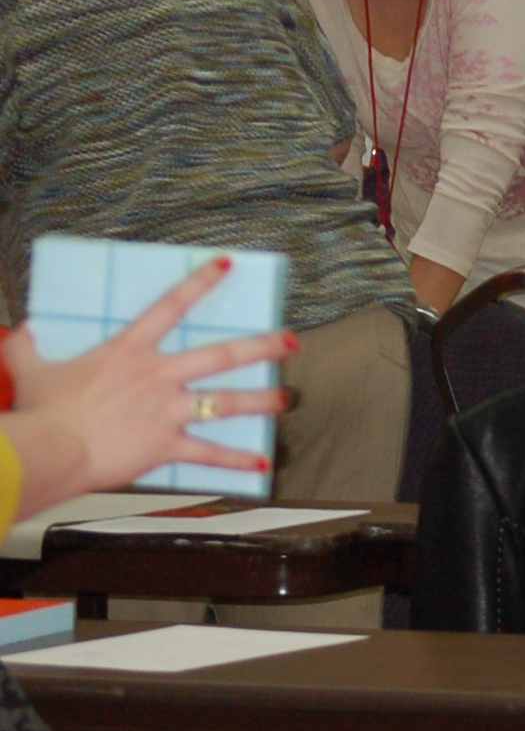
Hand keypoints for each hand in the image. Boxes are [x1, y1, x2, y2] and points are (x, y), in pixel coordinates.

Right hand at [6, 260, 294, 496]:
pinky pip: (209, 453)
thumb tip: (20, 330)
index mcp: (129, 351)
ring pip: (227, 402)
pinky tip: (261, 465)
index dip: (200, 283)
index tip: (227, 265)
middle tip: (291, 341)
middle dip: (261, 347)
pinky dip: (236, 461)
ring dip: (262, 401)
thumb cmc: (43, 410)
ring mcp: (168, 410)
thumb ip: (26, 346)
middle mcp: (158, 376)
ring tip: (288, 399)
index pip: (170, 306)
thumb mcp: (31, 369)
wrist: (52, 448)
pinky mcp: (167, 444)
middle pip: (221, 355)